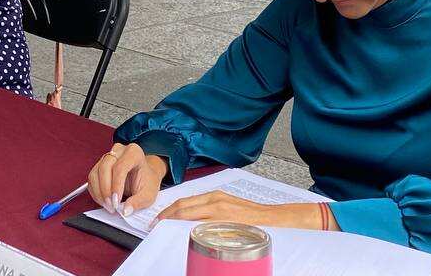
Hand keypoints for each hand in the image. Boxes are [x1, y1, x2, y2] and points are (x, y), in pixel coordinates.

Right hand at [87, 143, 167, 217]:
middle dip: (106, 190)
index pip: (121, 167)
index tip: (116, 202)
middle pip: (105, 167)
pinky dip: (95, 192)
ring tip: (108, 205)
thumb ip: (138, 202)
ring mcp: (107, 157)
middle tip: (111, 206)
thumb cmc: (147, 181)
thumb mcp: (148, 194)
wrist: (145, 175)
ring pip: (95, 173)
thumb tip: (125, 210)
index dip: (116, 186)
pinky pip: (92, 179)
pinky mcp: (99, 165)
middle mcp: (119, 151)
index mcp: (134, 153)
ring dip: (99, 192)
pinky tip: (103, 201)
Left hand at [154, 192, 330, 229]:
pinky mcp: (228, 221)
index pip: (184, 202)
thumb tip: (190, 220)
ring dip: (174, 221)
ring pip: (190, 214)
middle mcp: (216, 200)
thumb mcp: (228, 208)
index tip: (157, 218)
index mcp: (215, 197)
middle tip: (154, 225)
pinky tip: (182, 233)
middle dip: (166, 216)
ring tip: (162, 229)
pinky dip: (190, 228)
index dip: (168, 211)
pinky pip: (204, 225)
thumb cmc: (252, 216)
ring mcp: (221, 210)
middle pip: (182, 207)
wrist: (276, 219)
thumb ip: (210, 211)